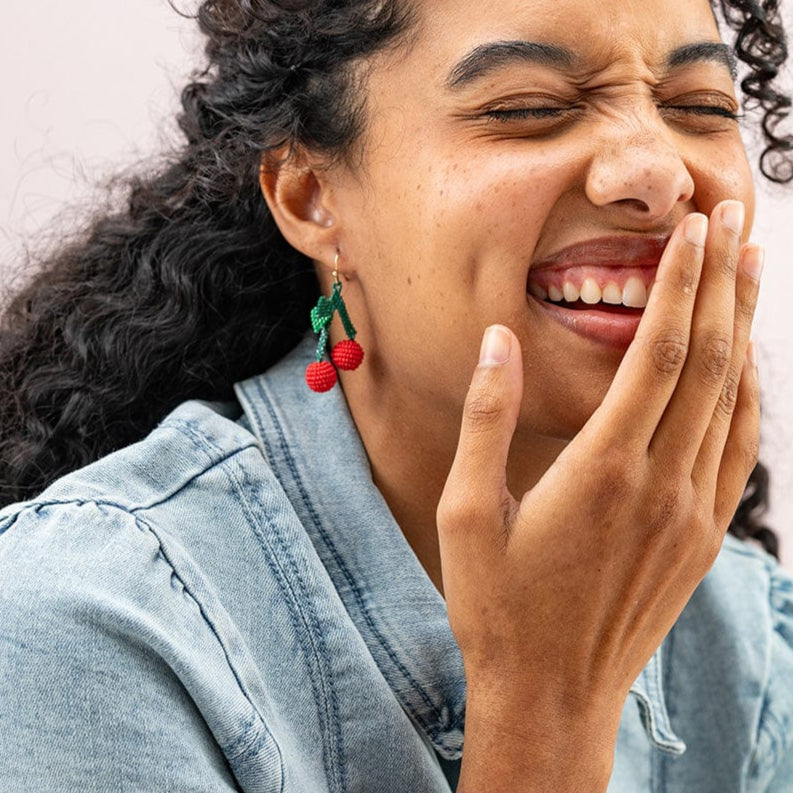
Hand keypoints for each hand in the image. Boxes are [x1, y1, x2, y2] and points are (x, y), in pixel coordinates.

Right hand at [438, 201, 761, 789]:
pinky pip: (739, 450)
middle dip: (722, 282)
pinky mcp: (701, 537)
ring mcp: (690, 513)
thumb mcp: (466, 511)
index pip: (658, 352)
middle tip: (734, 219)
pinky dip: (749, 397)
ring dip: (745, 329)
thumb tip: (498, 340)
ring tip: (752, 269)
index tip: (692, 226)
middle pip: (709, 362)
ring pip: (734, 401)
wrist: (552, 695)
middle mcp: (660, 484)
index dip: (679, 282)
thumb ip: (486, 419)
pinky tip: (749, 366)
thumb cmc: (497, 605)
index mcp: (601, 469)